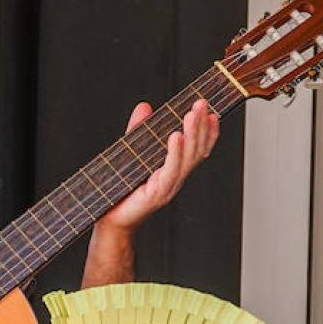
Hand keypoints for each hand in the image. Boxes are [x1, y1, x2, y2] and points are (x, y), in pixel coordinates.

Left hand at [98, 100, 220, 231]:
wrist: (111, 219)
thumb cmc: (122, 188)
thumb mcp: (132, 151)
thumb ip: (140, 129)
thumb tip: (145, 106)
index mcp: (174, 169)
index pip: (198, 149)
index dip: (207, 132)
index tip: (211, 112)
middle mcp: (176, 178)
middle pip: (196, 150)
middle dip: (201, 125)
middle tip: (202, 104)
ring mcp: (169, 186)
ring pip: (187, 158)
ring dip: (192, 134)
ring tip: (192, 115)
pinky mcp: (158, 193)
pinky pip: (170, 170)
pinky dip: (175, 152)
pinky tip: (176, 136)